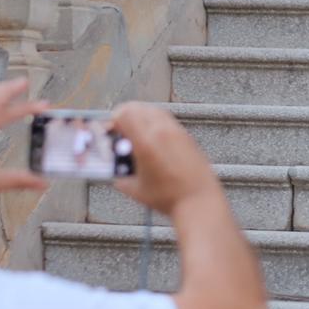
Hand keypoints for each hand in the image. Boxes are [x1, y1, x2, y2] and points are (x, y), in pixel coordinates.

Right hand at [109, 103, 223, 214]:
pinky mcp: (187, 136)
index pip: (124, 113)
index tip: (111, 130)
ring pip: (153, 110)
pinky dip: (155, 123)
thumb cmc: (170, 198)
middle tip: (121, 131)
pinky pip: (167, 120)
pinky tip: (153, 140)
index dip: (113, 120)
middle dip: (125, 117)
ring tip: (136, 134)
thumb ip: (119, 175)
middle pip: (138, 107)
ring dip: (141, 117)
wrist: (198, 201)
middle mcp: (162, 131)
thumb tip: (113, 168)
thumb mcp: (135, 189)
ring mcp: (177, 132)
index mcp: (146, 142)